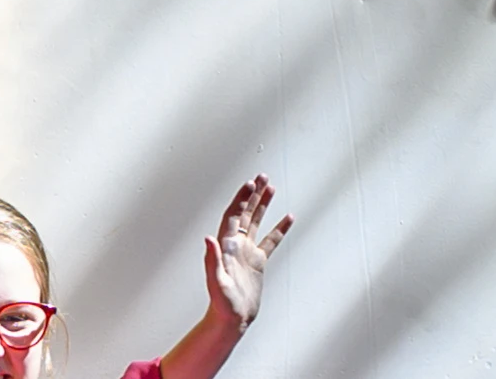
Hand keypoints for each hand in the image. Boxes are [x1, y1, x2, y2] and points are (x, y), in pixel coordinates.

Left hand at [201, 178, 291, 330]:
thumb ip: (212, 259)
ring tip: (271, 187)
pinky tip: (287, 217)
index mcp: (226, 246)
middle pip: (244, 212)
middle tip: (262, 177)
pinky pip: (271, 240)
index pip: (233, 216)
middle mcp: (236, 245)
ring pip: (256, 222)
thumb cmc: (222, 304)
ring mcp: (247, 252)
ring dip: (263, 204)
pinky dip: (279, 228)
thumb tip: (208, 238)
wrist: (232, 319)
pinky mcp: (258, 261)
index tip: (250, 184)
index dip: (241, 199)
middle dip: (253, 194)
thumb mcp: (216, 282)